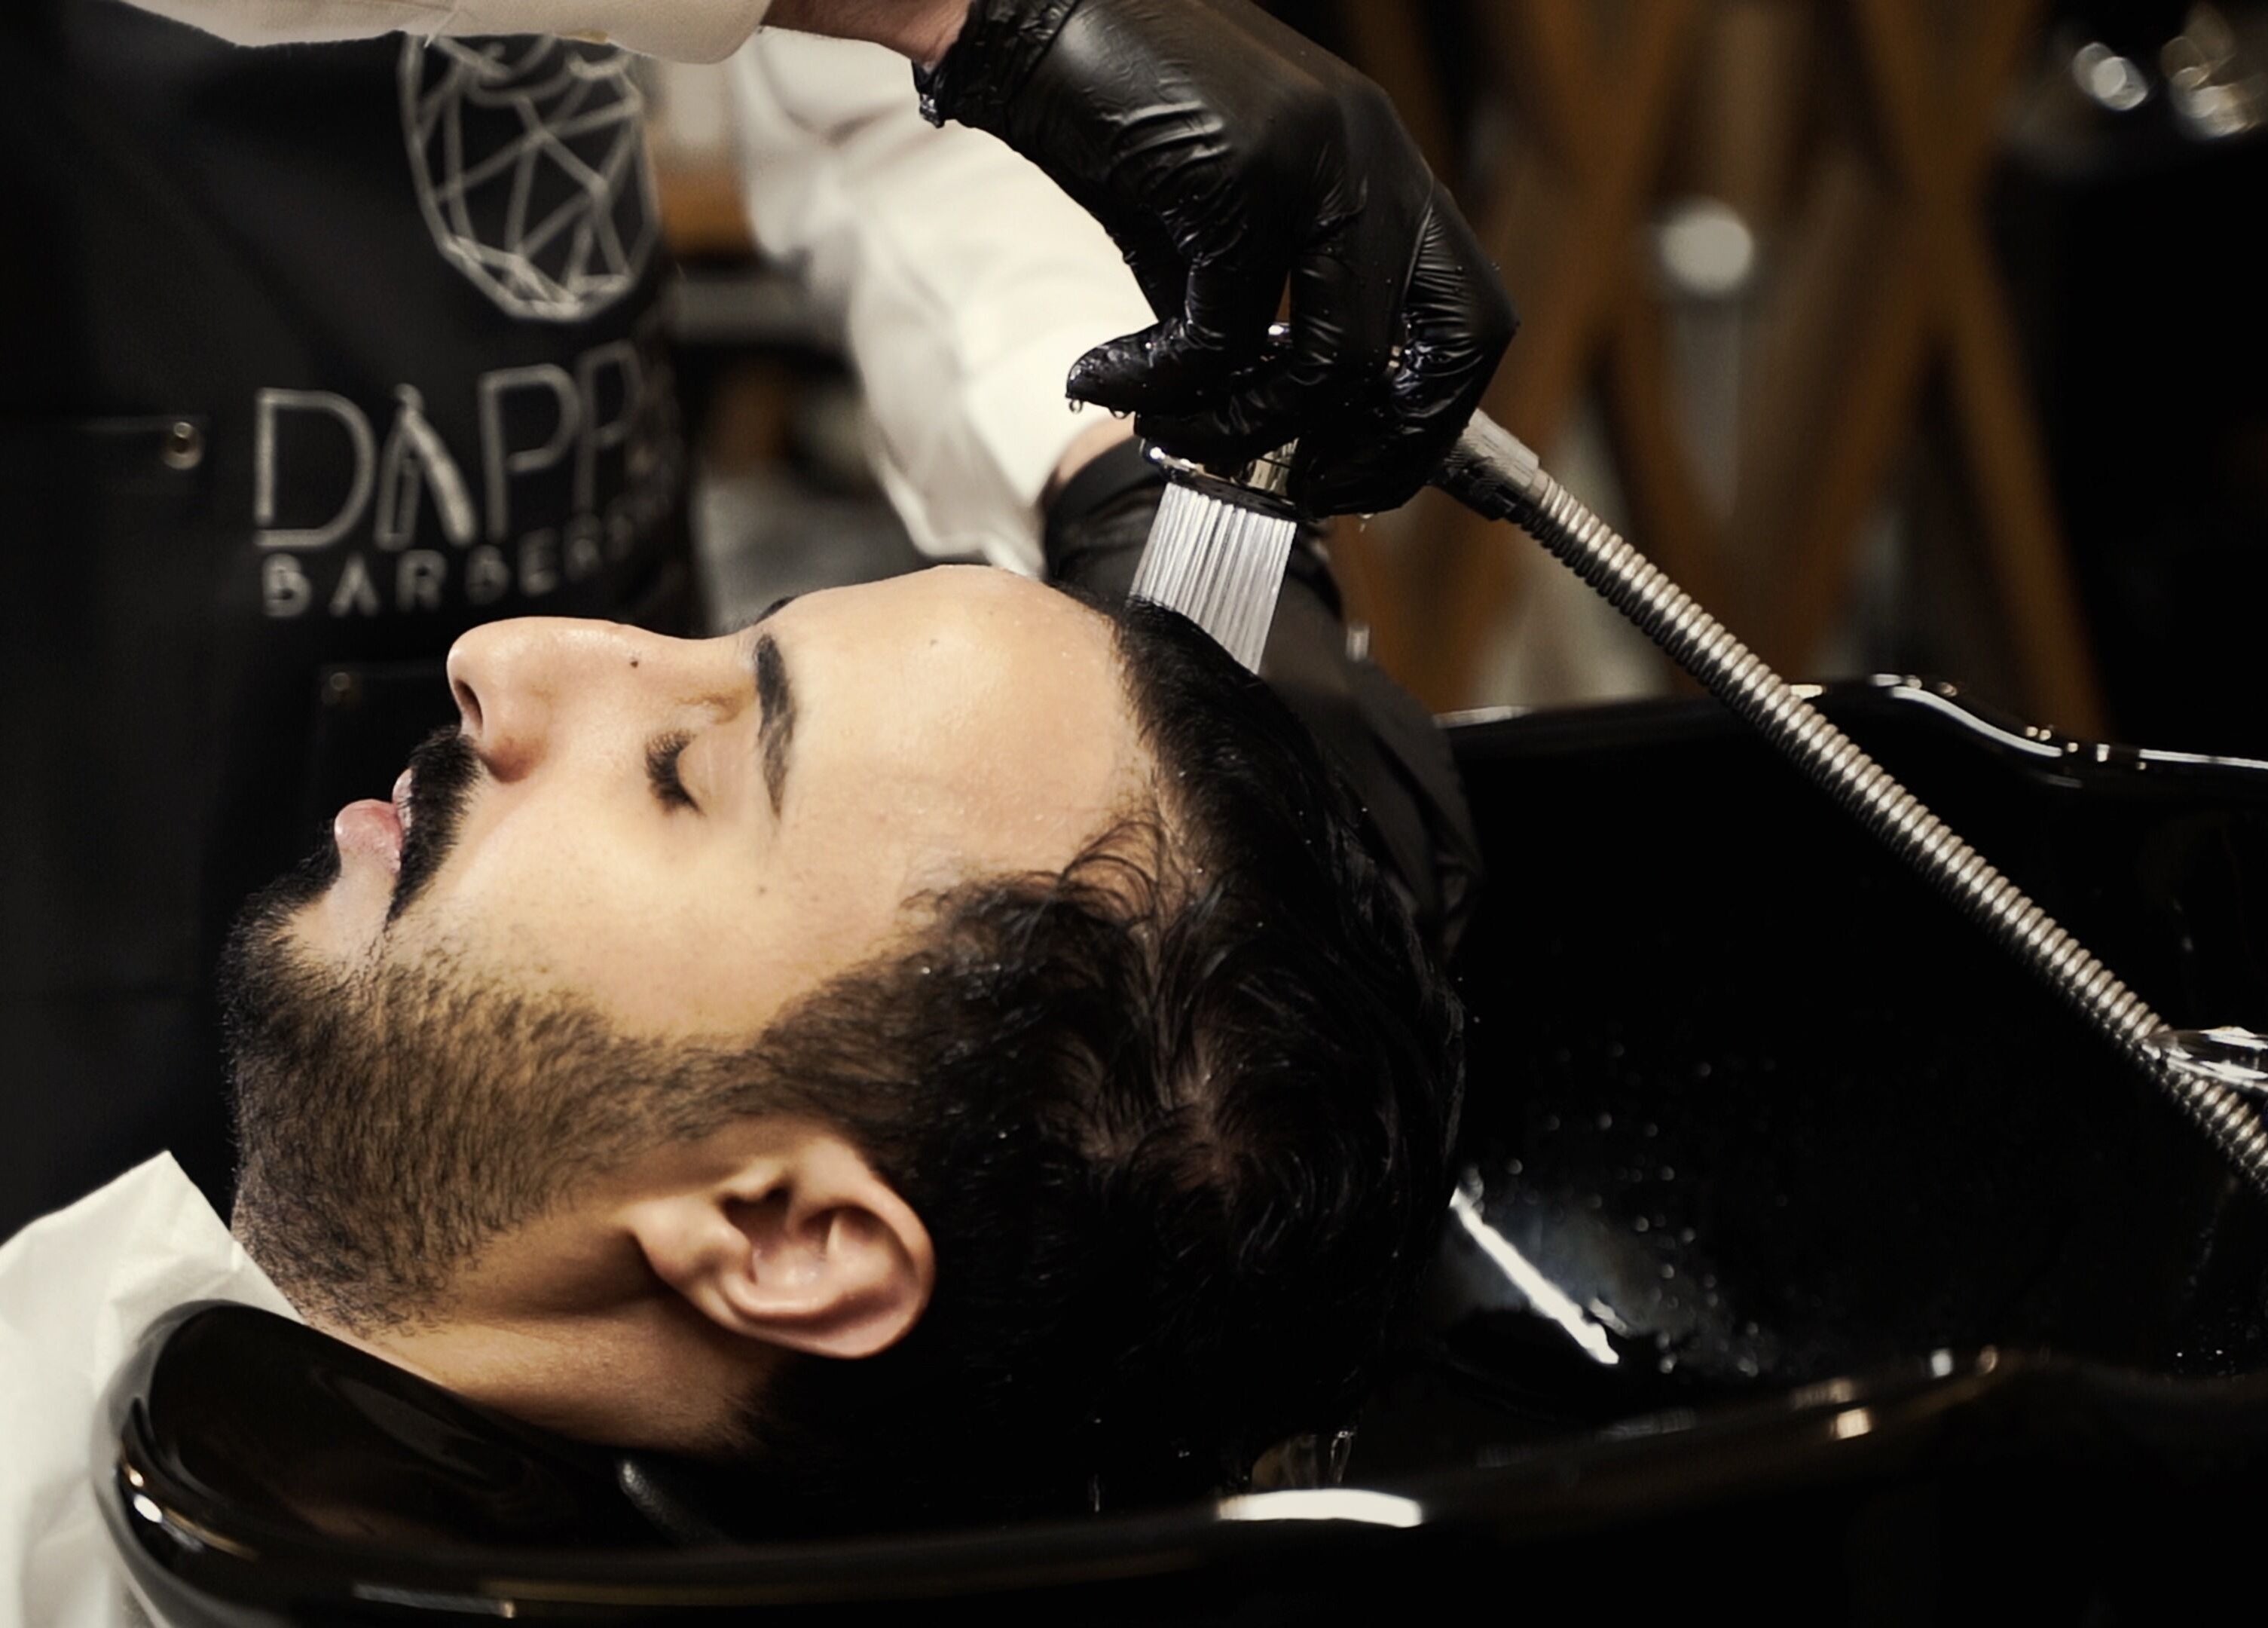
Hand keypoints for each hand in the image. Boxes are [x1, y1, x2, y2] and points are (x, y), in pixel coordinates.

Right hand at [917, 0, 1515, 517]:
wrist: (1027, 23)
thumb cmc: (1116, 126)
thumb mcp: (1213, 237)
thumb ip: (1260, 324)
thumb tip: (1273, 442)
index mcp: (1380, 171)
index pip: (1470, 322)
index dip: (1425, 423)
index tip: (1353, 476)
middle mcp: (1372, 159)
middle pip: (1445, 351)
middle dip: (1379, 449)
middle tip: (1297, 487)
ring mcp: (1320, 162)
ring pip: (1331, 366)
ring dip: (1241, 429)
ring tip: (1169, 432)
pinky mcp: (1244, 174)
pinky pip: (1223, 335)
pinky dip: (1158, 381)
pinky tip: (1105, 377)